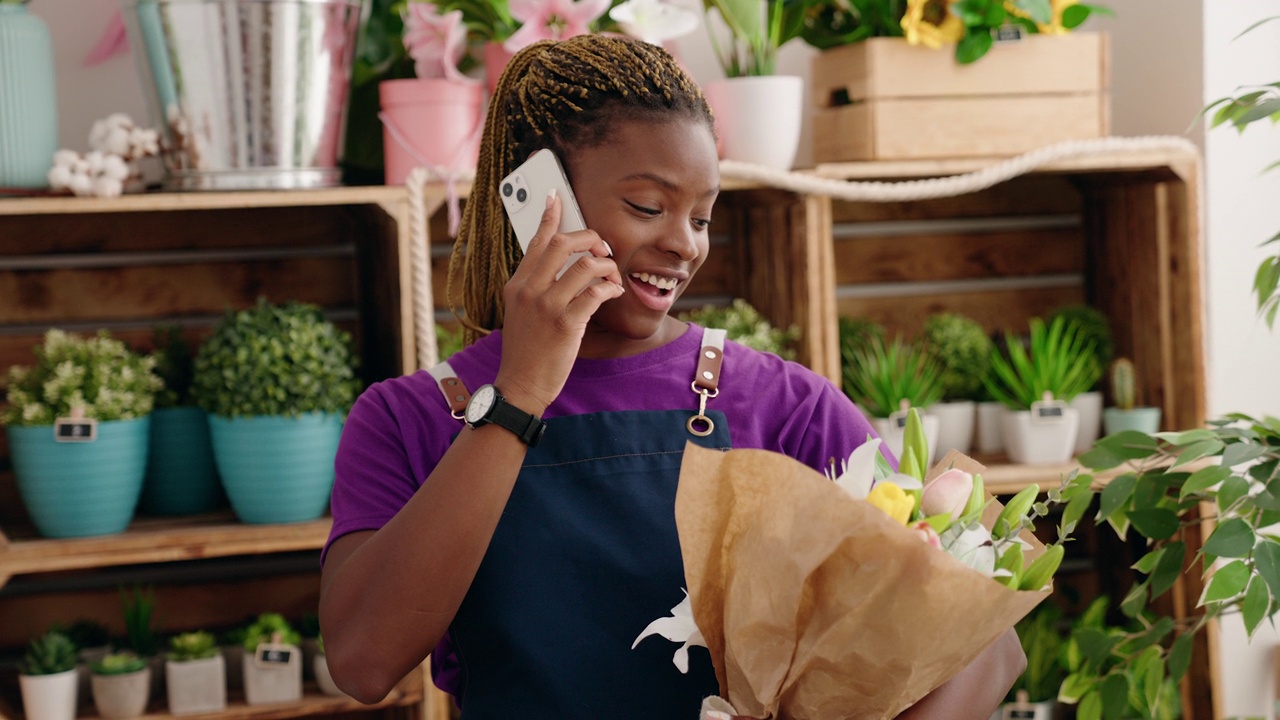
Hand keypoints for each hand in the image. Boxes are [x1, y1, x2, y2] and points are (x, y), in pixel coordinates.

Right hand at [495, 191, 623, 414]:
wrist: (520, 384)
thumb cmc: (526, 350)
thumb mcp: (520, 312)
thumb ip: (534, 288)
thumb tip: (557, 267)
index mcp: (517, 284)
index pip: (535, 242)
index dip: (548, 217)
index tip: (555, 197)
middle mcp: (529, 290)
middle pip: (562, 244)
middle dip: (589, 239)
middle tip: (602, 248)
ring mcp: (546, 306)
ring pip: (585, 266)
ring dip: (606, 267)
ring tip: (612, 277)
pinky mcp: (565, 324)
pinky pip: (595, 293)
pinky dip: (609, 289)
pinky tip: (612, 293)